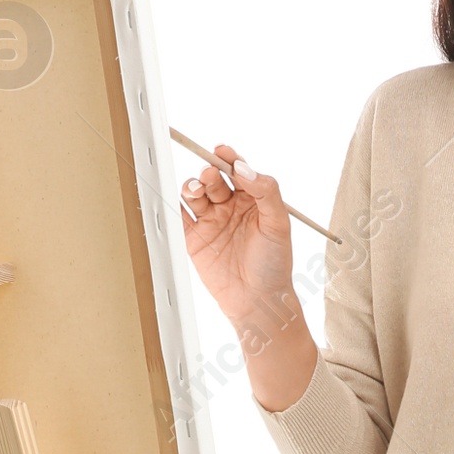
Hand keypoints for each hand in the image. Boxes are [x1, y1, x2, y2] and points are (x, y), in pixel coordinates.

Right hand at [178, 144, 295, 333]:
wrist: (258, 301)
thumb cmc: (274, 263)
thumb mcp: (278, 222)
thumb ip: (266, 190)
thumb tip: (243, 167)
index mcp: (253, 198)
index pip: (238, 169)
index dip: (228, 158)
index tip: (222, 152)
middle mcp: (230, 206)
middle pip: (213, 178)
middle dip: (209, 172)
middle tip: (209, 176)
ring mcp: (211, 222)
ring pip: (195, 194)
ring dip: (192, 186)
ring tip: (196, 190)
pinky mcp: (194, 239)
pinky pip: (181, 216)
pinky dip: (175, 205)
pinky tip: (178, 201)